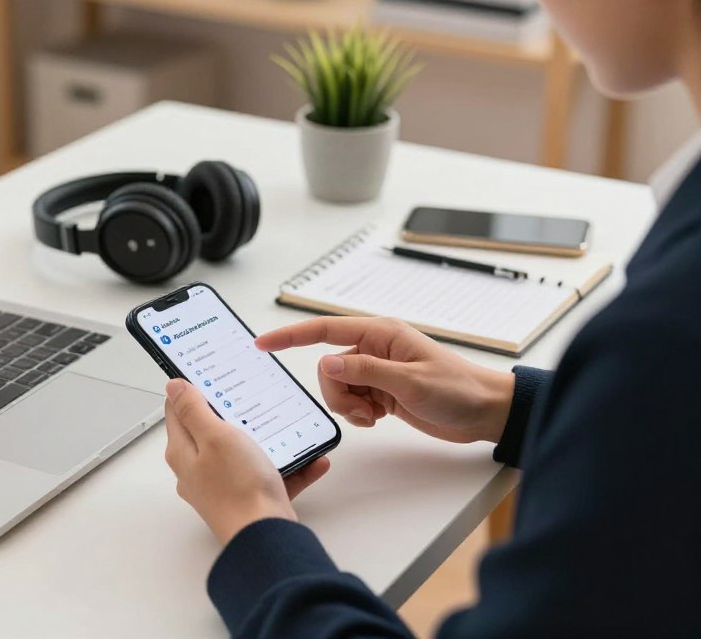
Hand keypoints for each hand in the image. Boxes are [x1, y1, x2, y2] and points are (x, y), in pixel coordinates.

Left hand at [163, 378, 330, 545]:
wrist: (266, 537)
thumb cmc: (238, 487)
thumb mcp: (215, 436)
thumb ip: (193, 410)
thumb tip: (173, 387)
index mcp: (184, 453)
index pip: (177, 412)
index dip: (189, 390)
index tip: (207, 375)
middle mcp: (199, 471)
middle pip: (210, 432)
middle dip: (231, 412)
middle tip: (250, 393)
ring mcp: (223, 487)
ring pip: (244, 453)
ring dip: (267, 439)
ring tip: (287, 426)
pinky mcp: (248, 500)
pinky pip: (271, 476)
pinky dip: (291, 466)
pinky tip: (314, 459)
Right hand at [256, 317, 513, 444]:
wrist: (485, 412)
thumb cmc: (458, 389)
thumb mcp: (410, 381)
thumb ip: (365, 371)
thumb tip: (326, 362)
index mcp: (380, 334)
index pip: (324, 331)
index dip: (291, 336)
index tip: (263, 343)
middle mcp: (374, 348)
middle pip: (328, 368)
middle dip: (337, 393)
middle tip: (365, 409)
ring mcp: (376, 370)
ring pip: (337, 387)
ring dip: (349, 407)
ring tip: (377, 415)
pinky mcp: (381, 390)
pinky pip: (351, 400)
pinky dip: (359, 413)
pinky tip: (381, 417)